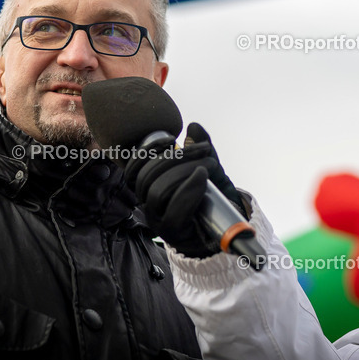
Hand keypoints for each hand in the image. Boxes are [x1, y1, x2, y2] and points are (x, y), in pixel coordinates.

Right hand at [127, 123, 244, 257]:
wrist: (226, 228)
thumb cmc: (212, 197)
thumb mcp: (208, 168)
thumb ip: (201, 149)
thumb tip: (193, 126)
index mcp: (150, 187)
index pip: (133, 169)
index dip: (146, 151)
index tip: (170, 139)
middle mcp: (148, 204)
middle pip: (148, 176)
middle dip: (178, 157)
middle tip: (205, 151)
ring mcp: (158, 220)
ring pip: (158, 191)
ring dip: (185, 171)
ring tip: (208, 166)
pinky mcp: (172, 232)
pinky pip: (174, 211)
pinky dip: (189, 190)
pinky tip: (202, 178)